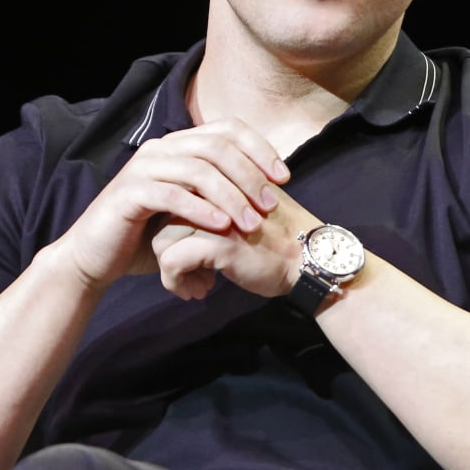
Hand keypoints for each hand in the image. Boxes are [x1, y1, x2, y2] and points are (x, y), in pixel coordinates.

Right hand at [52, 119, 291, 292]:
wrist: (97, 256)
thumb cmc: (148, 235)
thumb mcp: (191, 211)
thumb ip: (220, 196)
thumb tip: (268, 193)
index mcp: (179, 145)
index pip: (227, 129)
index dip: (259, 149)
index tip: (284, 177)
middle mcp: (161, 148)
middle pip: (216, 146)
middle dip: (250, 174)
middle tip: (271, 205)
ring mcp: (143, 168)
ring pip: (197, 169)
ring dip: (230, 195)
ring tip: (251, 223)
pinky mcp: (129, 193)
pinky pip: (172, 194)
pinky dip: (201, 209)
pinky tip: (222, 226)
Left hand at [149, 184, 319, 301]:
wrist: (308, 260)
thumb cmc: (276, 240)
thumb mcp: (241, 210)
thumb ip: (211, 205)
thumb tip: (171, 218)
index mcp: (217, 178)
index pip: (172, 199)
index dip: (173, 230)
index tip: (189, 253)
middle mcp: (212, 191)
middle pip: (161, 218)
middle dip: (169, 251)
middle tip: (193, 273)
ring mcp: (214, 215)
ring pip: (161, 240)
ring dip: (171, 269)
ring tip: (198, 285)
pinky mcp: (216, 242)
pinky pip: (172, 261)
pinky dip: (177, 281)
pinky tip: (201, 291)